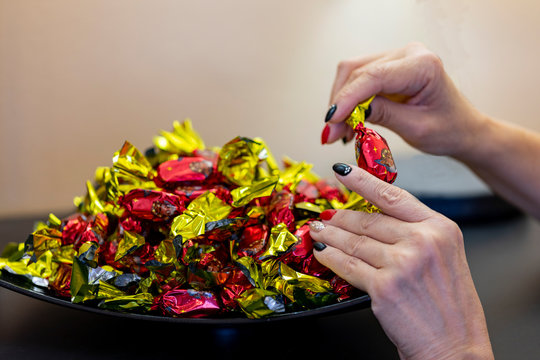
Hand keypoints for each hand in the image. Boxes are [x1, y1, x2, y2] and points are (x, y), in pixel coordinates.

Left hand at [309, 163, 493, 359]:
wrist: (455, 347)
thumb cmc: (449, 307)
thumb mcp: (443, 256)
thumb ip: (414, 233)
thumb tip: (375, 220)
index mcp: (440, 228)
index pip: (394, 196)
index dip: (363, 182)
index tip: (343, 171)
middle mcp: (423, 240)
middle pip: (369, 220)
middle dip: (341, 218)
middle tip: (327, 215)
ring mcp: (402, 262)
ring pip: (353, 242)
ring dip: (330, 235)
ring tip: (319, 231)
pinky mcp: (384, 286)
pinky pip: (347, 265)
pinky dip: (329, 257)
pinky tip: (321, 252)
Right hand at [322, 42, 485, 158]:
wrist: (462, 128)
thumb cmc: (449, 129)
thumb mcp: (417, 128)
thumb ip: (383, 115)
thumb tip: (347, 113)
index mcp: (422, 65)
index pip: (374, 76)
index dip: (348, 98)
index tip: (331, 121)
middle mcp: (407, 54)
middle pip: (357, 72)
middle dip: (340, 104)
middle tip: (330, 135)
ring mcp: (395, 58)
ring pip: (352, 73)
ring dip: (341, 103)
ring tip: (339, 132)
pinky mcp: (387, 68)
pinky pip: (358, 79)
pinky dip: (348, 101)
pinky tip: (347, 123)